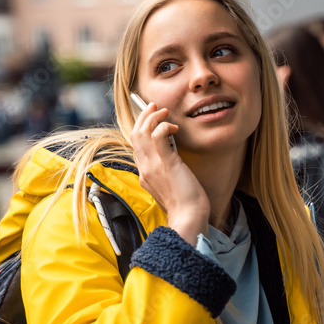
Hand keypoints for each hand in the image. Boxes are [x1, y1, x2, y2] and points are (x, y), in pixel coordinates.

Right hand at [130, 101, 208, 243]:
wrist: (189, 217)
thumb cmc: (185, 205)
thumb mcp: (170, 186)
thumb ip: (165, 171)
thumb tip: (171, 155)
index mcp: (144, 174)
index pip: (136, 146)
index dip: (141, 128)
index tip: (151, 118)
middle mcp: (144, 168)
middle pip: (135, 135)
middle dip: (142, 117)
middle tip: (153, 106)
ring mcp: (152, 166)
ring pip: (141, 132)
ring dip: (152, 117)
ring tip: (163, 112)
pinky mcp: (166, 163)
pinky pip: (157, 136)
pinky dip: (163, 125)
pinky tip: (173, 127)